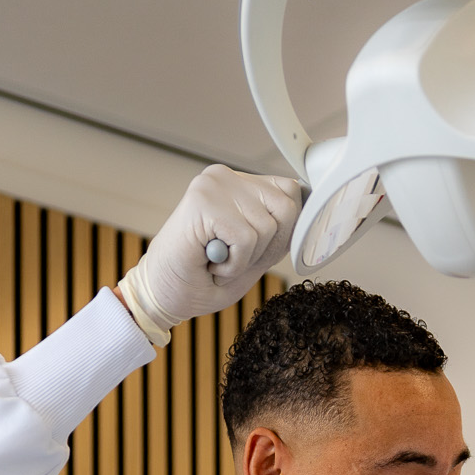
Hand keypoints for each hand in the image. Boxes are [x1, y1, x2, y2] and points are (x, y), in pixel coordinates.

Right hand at [120, 165, 301, 340]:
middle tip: (232, 257)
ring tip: (217, 259)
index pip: (292, 193)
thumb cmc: (203, 279)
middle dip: (267, 247)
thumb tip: (314, 210)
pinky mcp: (204, 202)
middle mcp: (226, 177)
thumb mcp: (256, 255)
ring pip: (269, 227)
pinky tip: (211, 262)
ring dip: (246, 259)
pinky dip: (234, 263)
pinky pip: (248, 239)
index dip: (282, 233)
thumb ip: (281, 231)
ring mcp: (214, 185)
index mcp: (239, 184)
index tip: (251, 252)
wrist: (160, 297)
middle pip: (288, 208)